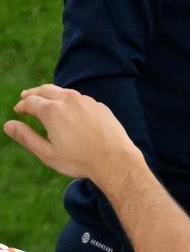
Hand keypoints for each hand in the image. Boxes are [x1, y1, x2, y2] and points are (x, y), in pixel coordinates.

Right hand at [4, 84, 141, 184]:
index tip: (18, 110)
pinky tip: (70, 110)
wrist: (116, 161)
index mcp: (52, 110)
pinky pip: (81, 100)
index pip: (30, 101)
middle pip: (46, 90)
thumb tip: (8, 124)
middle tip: (26, 96)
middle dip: (34, 93)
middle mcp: (69, 100)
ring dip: (53, 95)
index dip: (22, 105)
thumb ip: (26, 137)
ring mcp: (87, 102)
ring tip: (47, 101)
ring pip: (65, 92)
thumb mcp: (47, 153)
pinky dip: (71, 102)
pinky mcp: (100, 107)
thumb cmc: (80, 160)